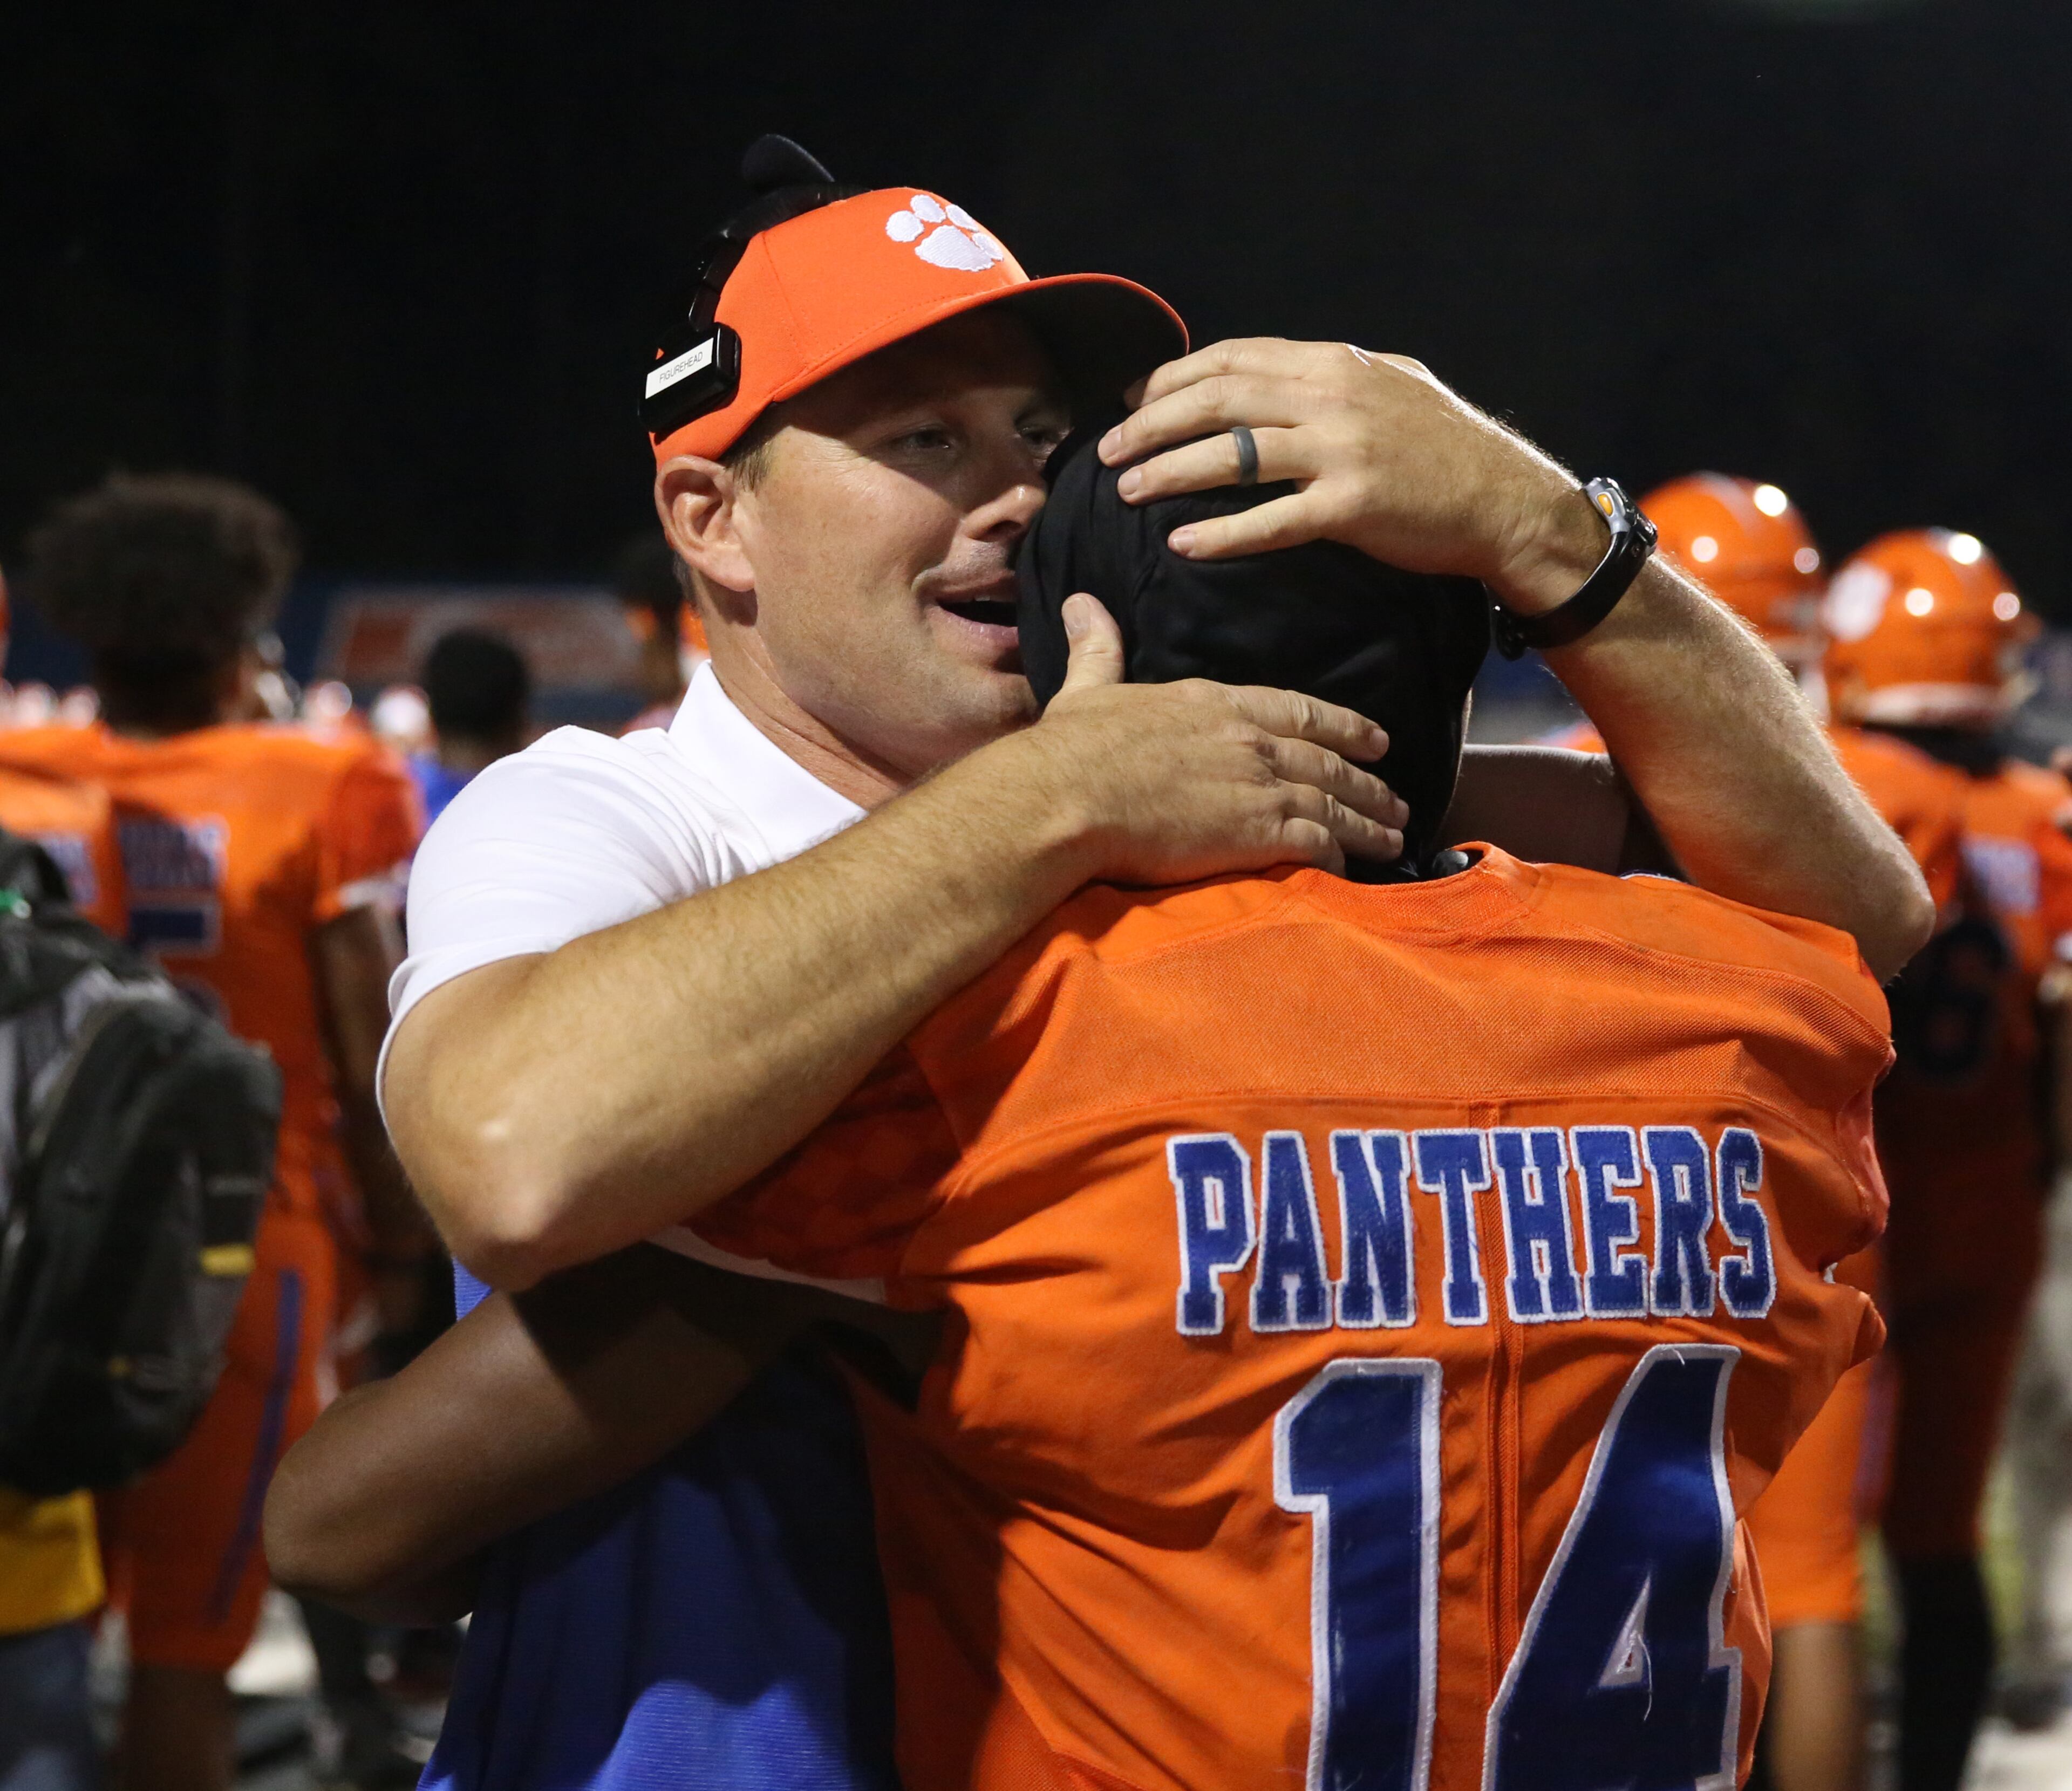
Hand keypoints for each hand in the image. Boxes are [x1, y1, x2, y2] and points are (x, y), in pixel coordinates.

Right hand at [1005, 593, 1406, 882]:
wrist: (1069, 797)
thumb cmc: (1073, 749)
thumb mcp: (1087, 690)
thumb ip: (1098, 650)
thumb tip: (1082, 604)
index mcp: (1215, 703)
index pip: (1296, 710)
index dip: (1342, 725)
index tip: (1373, 737)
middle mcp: (1249, 741)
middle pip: (1326, 760)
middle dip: (1368, 781)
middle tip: (1396, 800)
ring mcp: (1258, 786)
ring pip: (1332, 803)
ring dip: (1368, 823)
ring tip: (1392, 839)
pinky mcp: (1256, 833)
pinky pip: (1315, 845)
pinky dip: (1339, 857)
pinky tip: (1351, 870)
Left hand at [1097, 338, 1605, 614]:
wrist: (1505, 500)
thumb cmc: (1444, 448)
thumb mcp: (1388, 386)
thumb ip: (1327, 378)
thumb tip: (1268, 377)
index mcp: (1332, 363)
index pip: (1230, 358)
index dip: (1169, 379)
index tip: (1130, 401)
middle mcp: (1330, 398)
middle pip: (1216, 401)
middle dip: (1150, 424)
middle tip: (1107, 452)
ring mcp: (1340, 452)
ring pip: (1231, 455)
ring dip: (1169, 472)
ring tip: (1126, 492)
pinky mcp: (1351, 508)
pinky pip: (1270, 520)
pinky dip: (1221, 533)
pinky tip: (1183, 544)